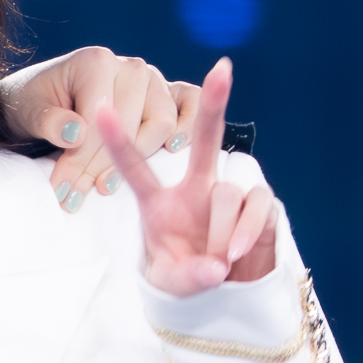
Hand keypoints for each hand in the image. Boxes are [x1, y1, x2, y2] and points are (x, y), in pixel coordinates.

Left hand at [7, 45, 204, 210]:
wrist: (43, 98)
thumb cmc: (35, 103)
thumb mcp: (29, 112)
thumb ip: (49, 122)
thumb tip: (75, 133)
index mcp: (97, 61)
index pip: (102, 119)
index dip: (82, 159)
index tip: (62, 188)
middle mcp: (130, 67)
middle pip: (132, 126)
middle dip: (100, 167)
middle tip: (75, 196)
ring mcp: (153, 80)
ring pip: (160, 125)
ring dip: (136, 159)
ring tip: (103, 185)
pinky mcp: (167, 94)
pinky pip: (189, 104)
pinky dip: (187, 124)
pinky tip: (172, 149)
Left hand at [92, 57, 279, 296]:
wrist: (226, 294)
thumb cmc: (188, 278)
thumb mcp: (173, 284)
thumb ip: (186, 277)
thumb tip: (215, 266)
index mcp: (162, 202)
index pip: (137, 168)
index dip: (120, 141)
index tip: (102, 109)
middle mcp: (198, 188)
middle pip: (207, 139)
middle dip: (215, 103)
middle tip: (224, 68)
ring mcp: (230, 193)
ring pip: (226, 194)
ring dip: (218, 233)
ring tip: (215, 259)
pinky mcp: (260, 206)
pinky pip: (255, 207)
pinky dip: (245, 232)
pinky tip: (234, 253)